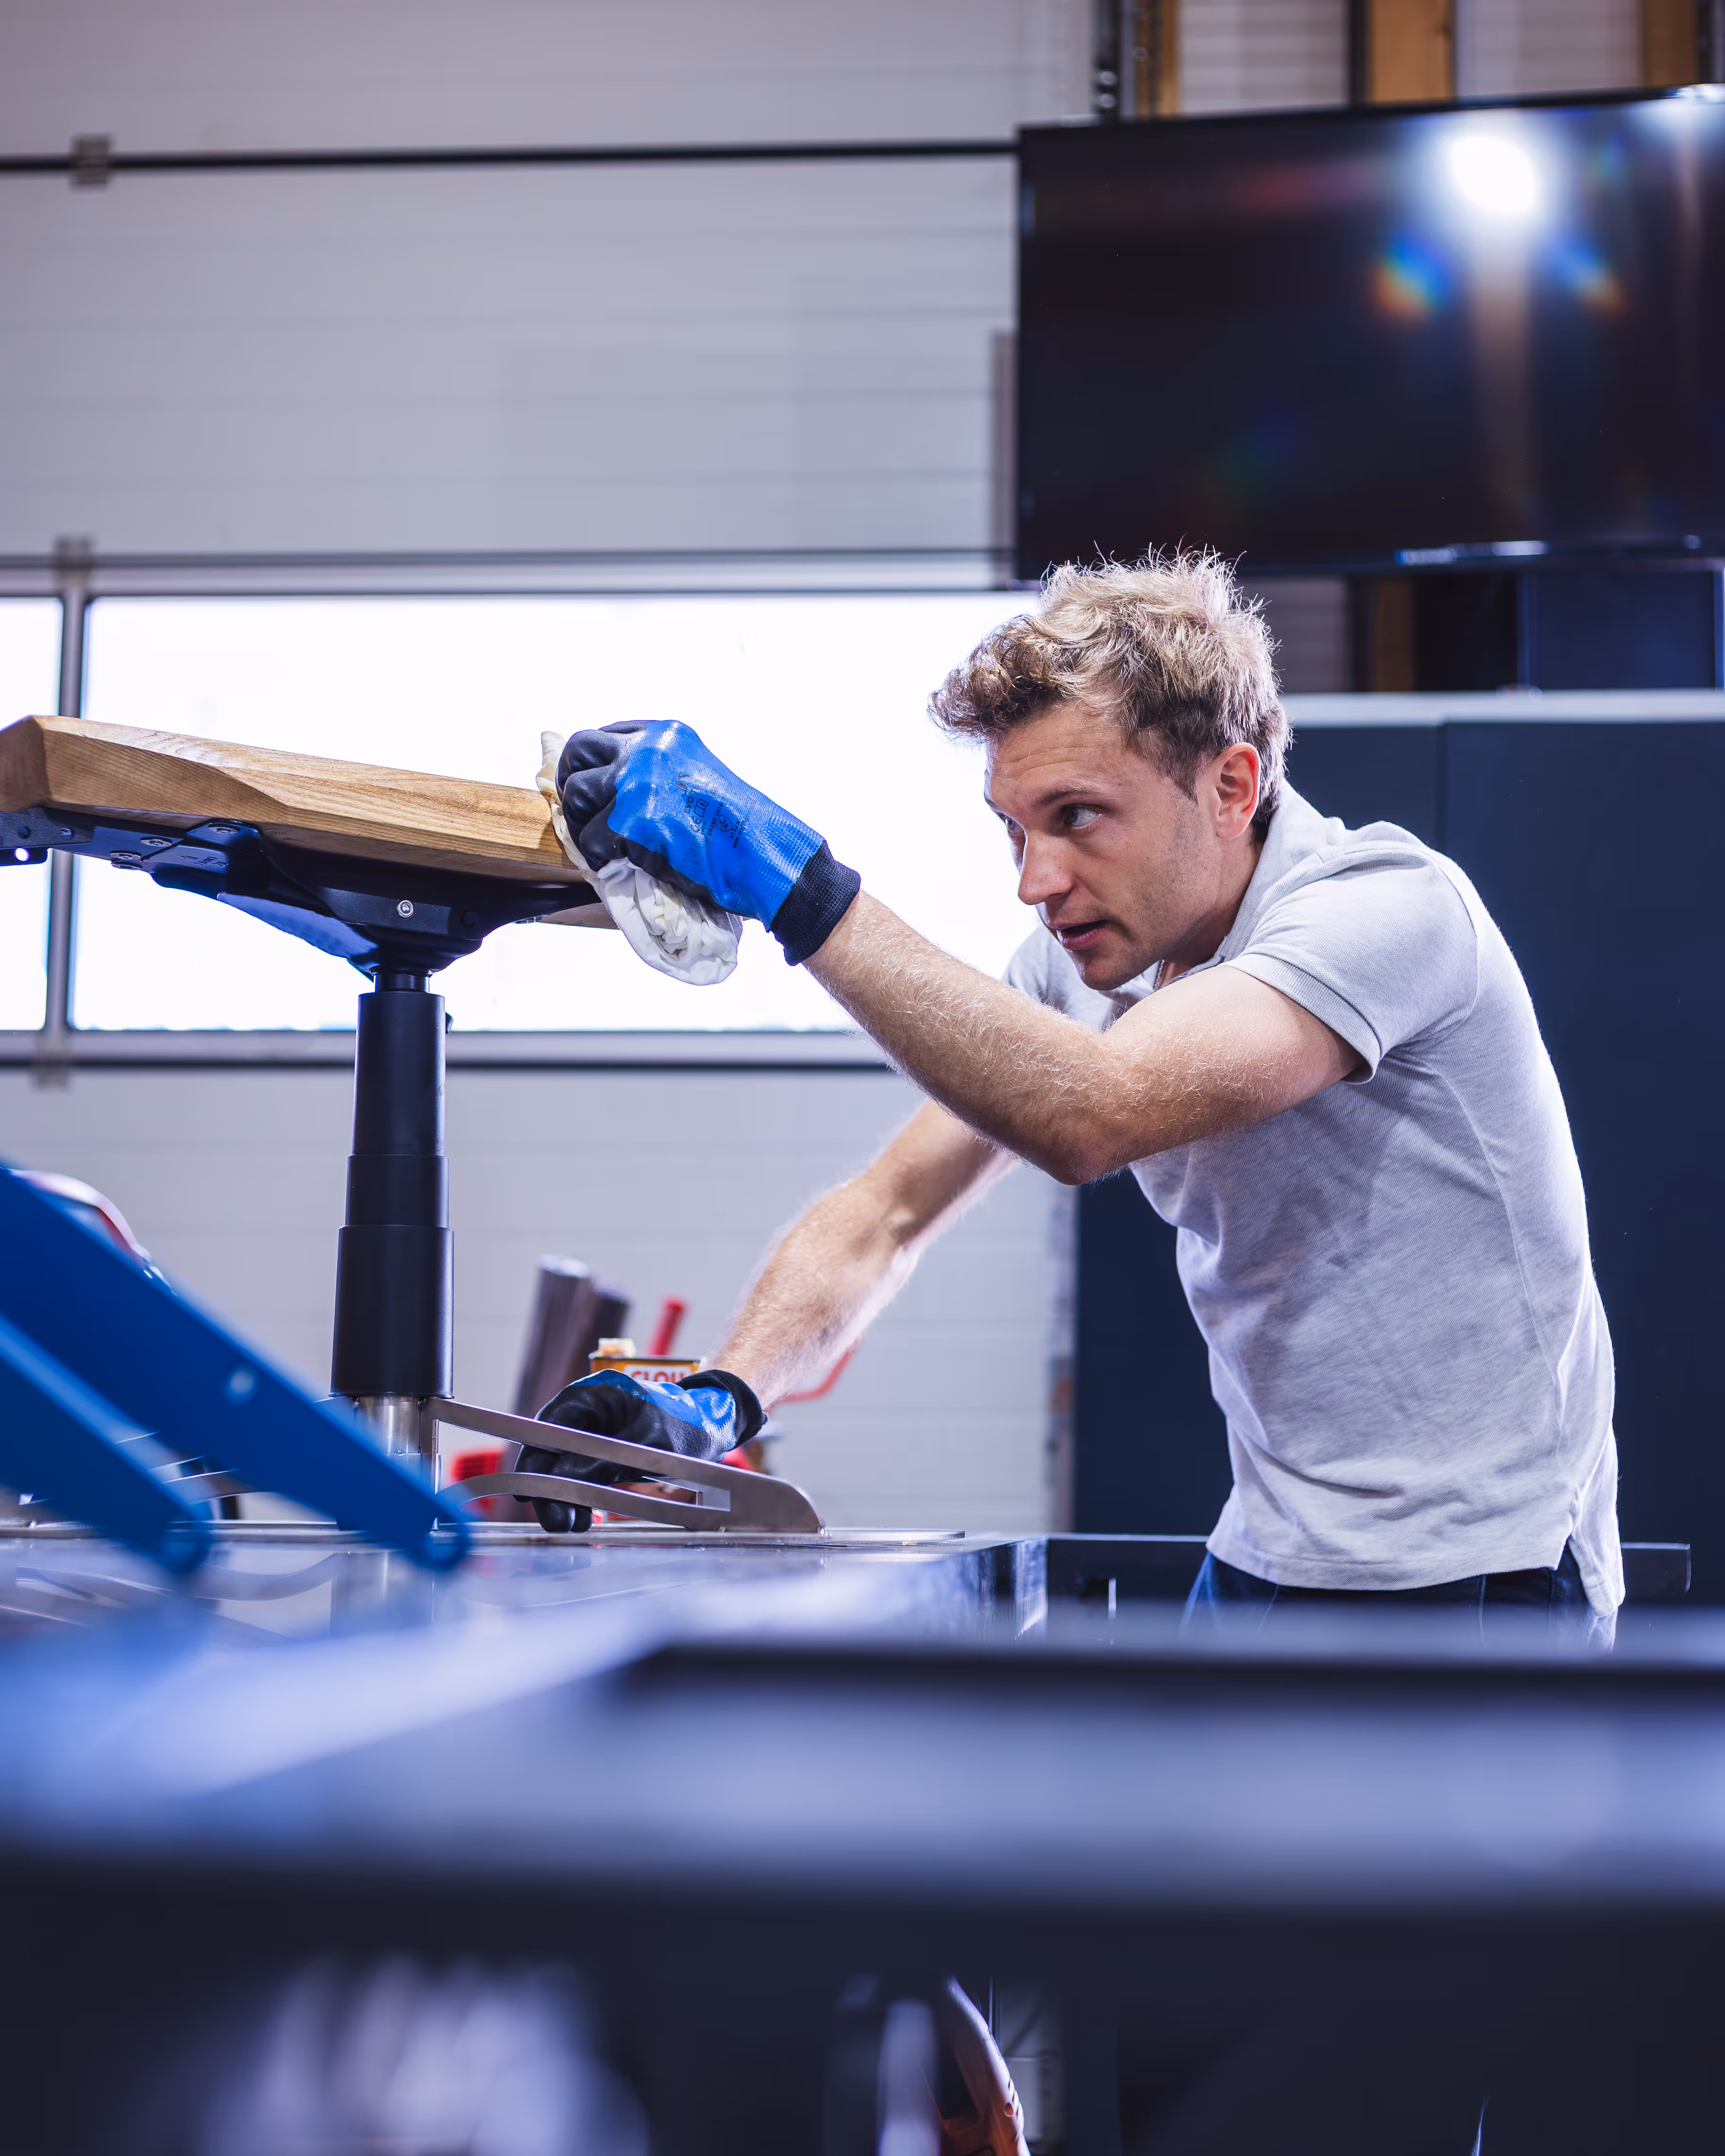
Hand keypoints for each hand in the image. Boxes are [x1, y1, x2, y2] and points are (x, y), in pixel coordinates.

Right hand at [517, 1368, 763, 1532]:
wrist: (716, 1427)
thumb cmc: (688, 1426)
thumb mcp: (649, 1446)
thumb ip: (604, 1461)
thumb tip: (561, 1481)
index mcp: (595, 1395)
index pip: (549, 1427)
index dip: (533, 1460)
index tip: (525, 1493)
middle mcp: (590, 1411)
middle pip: (553, 1450)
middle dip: (550, 1488)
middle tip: (557, 1522)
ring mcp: (597, 1431)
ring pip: (566, 1466)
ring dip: (565, 1496)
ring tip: (572, 1526)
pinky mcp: (606, 1451)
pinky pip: (584, 1473)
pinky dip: (582, 1495)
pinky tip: (583, 1518)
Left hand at [558, 721, 860, 964]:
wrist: (763, 856)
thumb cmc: (738, 828)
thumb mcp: (699, 775)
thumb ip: (659, 770)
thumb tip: (620, 785)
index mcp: (665, 735)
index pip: (603, 734)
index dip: (593, 762)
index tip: (597, 786)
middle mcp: (647, 751)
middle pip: (577, 750)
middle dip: (573, 781)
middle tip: (582, 810)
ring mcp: (636, 784)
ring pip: (576, 795)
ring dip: (582, 821)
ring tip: (603, 841)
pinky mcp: (630, 824)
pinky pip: (589, 840)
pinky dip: (598, 856)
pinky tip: (618, 862)